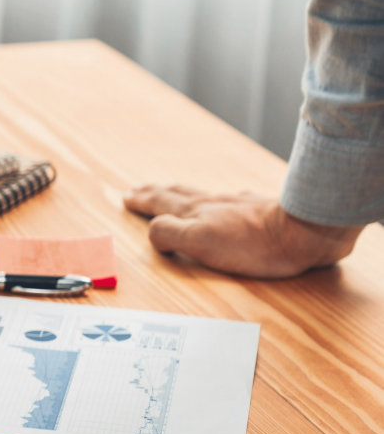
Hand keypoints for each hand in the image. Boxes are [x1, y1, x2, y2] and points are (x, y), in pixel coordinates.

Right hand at [122, 185, 363, 277]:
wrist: (305, 232)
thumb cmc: (254, 244)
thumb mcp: (199, 242)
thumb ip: (169, 234)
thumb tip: (153, 232)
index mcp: (194, 213)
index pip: (159, 204)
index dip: (142, 202)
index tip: (127, 197)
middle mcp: (212, 204)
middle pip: (176, 194)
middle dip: (155, 192)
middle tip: (140, 189)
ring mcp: (236, 205)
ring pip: (198, 195)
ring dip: (178, 193)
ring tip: (170, 192)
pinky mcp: (259, 211)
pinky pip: (225, 201)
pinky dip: (211, 200)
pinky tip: (220, 203)